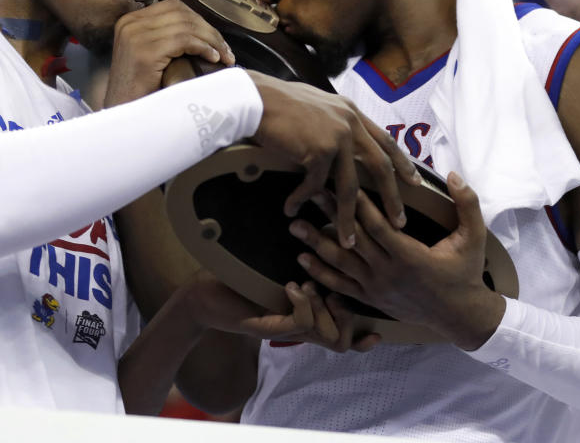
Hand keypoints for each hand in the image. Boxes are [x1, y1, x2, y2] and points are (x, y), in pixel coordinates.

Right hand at [104, 0, 234, 106]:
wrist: (123, 115)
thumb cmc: (140, 91)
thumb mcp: (150, 57)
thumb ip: (165, 38)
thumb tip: (202, 31)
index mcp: (131, 21)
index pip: (174, 7)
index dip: (199, 20)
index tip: (215, 39)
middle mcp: (131, 24)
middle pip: (182, 14)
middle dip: (209, 30)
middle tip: (225, 50)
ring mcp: (136, 36)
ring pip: (187, 26)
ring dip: (211, 41)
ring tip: (223, 57)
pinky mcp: (145, 52)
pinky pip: (184, 40)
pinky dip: (203, 47)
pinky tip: (212, 58)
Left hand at [184, 274, 379, 351]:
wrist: (202, 294)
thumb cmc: (236, 279)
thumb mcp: (274, 268)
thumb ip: (301, 265)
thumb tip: (324, 236)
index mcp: (303, 318)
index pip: (341, 337)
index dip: (361, 337)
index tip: (378, 331)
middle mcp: (297, 330)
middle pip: (340, 342)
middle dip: (346, 318)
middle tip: (335, 293)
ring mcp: (284, 331)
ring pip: (325, 336)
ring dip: (323, 309)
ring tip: (310, 286)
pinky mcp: (269, 328)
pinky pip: (301, 324)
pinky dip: (303, 305)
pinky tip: (293, 287)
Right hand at [245, 70, 421, 248]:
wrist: (256, 98)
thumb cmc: (278, 102)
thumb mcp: (317, 106)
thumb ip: (333, 121)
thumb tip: (338, 136)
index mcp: (351, 112)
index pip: (385, 140)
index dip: (401, 163)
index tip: (414, 182)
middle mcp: (349, 122)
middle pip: (380, 165)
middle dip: (391, 197)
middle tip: (400, 221)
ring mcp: (336, 136)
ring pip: (349, 186)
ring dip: (347, 216)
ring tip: (348, 240)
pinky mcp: (318, 149)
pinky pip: (314, 184)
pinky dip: (301, 198)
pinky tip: (291, 208)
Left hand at [289, 172, 504, 350]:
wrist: (461, 317)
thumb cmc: (466, 274)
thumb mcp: (474, 238)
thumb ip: (467, 205)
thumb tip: (455, 175)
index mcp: (410, 256)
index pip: (377, 224)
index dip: (357, 203)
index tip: (340, 181)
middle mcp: (388, 272)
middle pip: (353, 238)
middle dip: (330, 214)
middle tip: (309, 192)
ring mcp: (377, 288)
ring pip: (341, 263)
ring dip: (316, 243)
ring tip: (295, 225)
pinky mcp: (371, 300)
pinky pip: (341, 287)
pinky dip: (321, 274)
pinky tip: (303, 261)